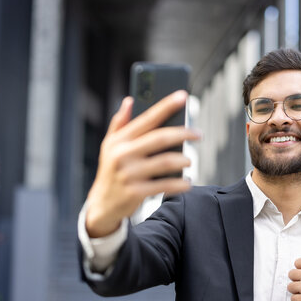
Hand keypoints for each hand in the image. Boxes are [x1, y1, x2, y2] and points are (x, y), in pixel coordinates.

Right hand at [85, 91, 200, 237]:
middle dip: (183, 133)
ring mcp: (129, 174)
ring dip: (183, 160)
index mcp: (119, 140)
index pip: (147, 118)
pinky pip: (165, 185)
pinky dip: (180, 184)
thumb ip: (120, 123)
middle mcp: (123, 155)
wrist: (102, 204)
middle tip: (198, 134)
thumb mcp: (110, 145)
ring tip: (189, 161)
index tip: (183, 96)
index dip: (166, 106)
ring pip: (165, 162)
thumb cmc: (111, 170)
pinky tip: (187, 182)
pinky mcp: (136, 192)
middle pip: (160, 138)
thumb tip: (129, 100)